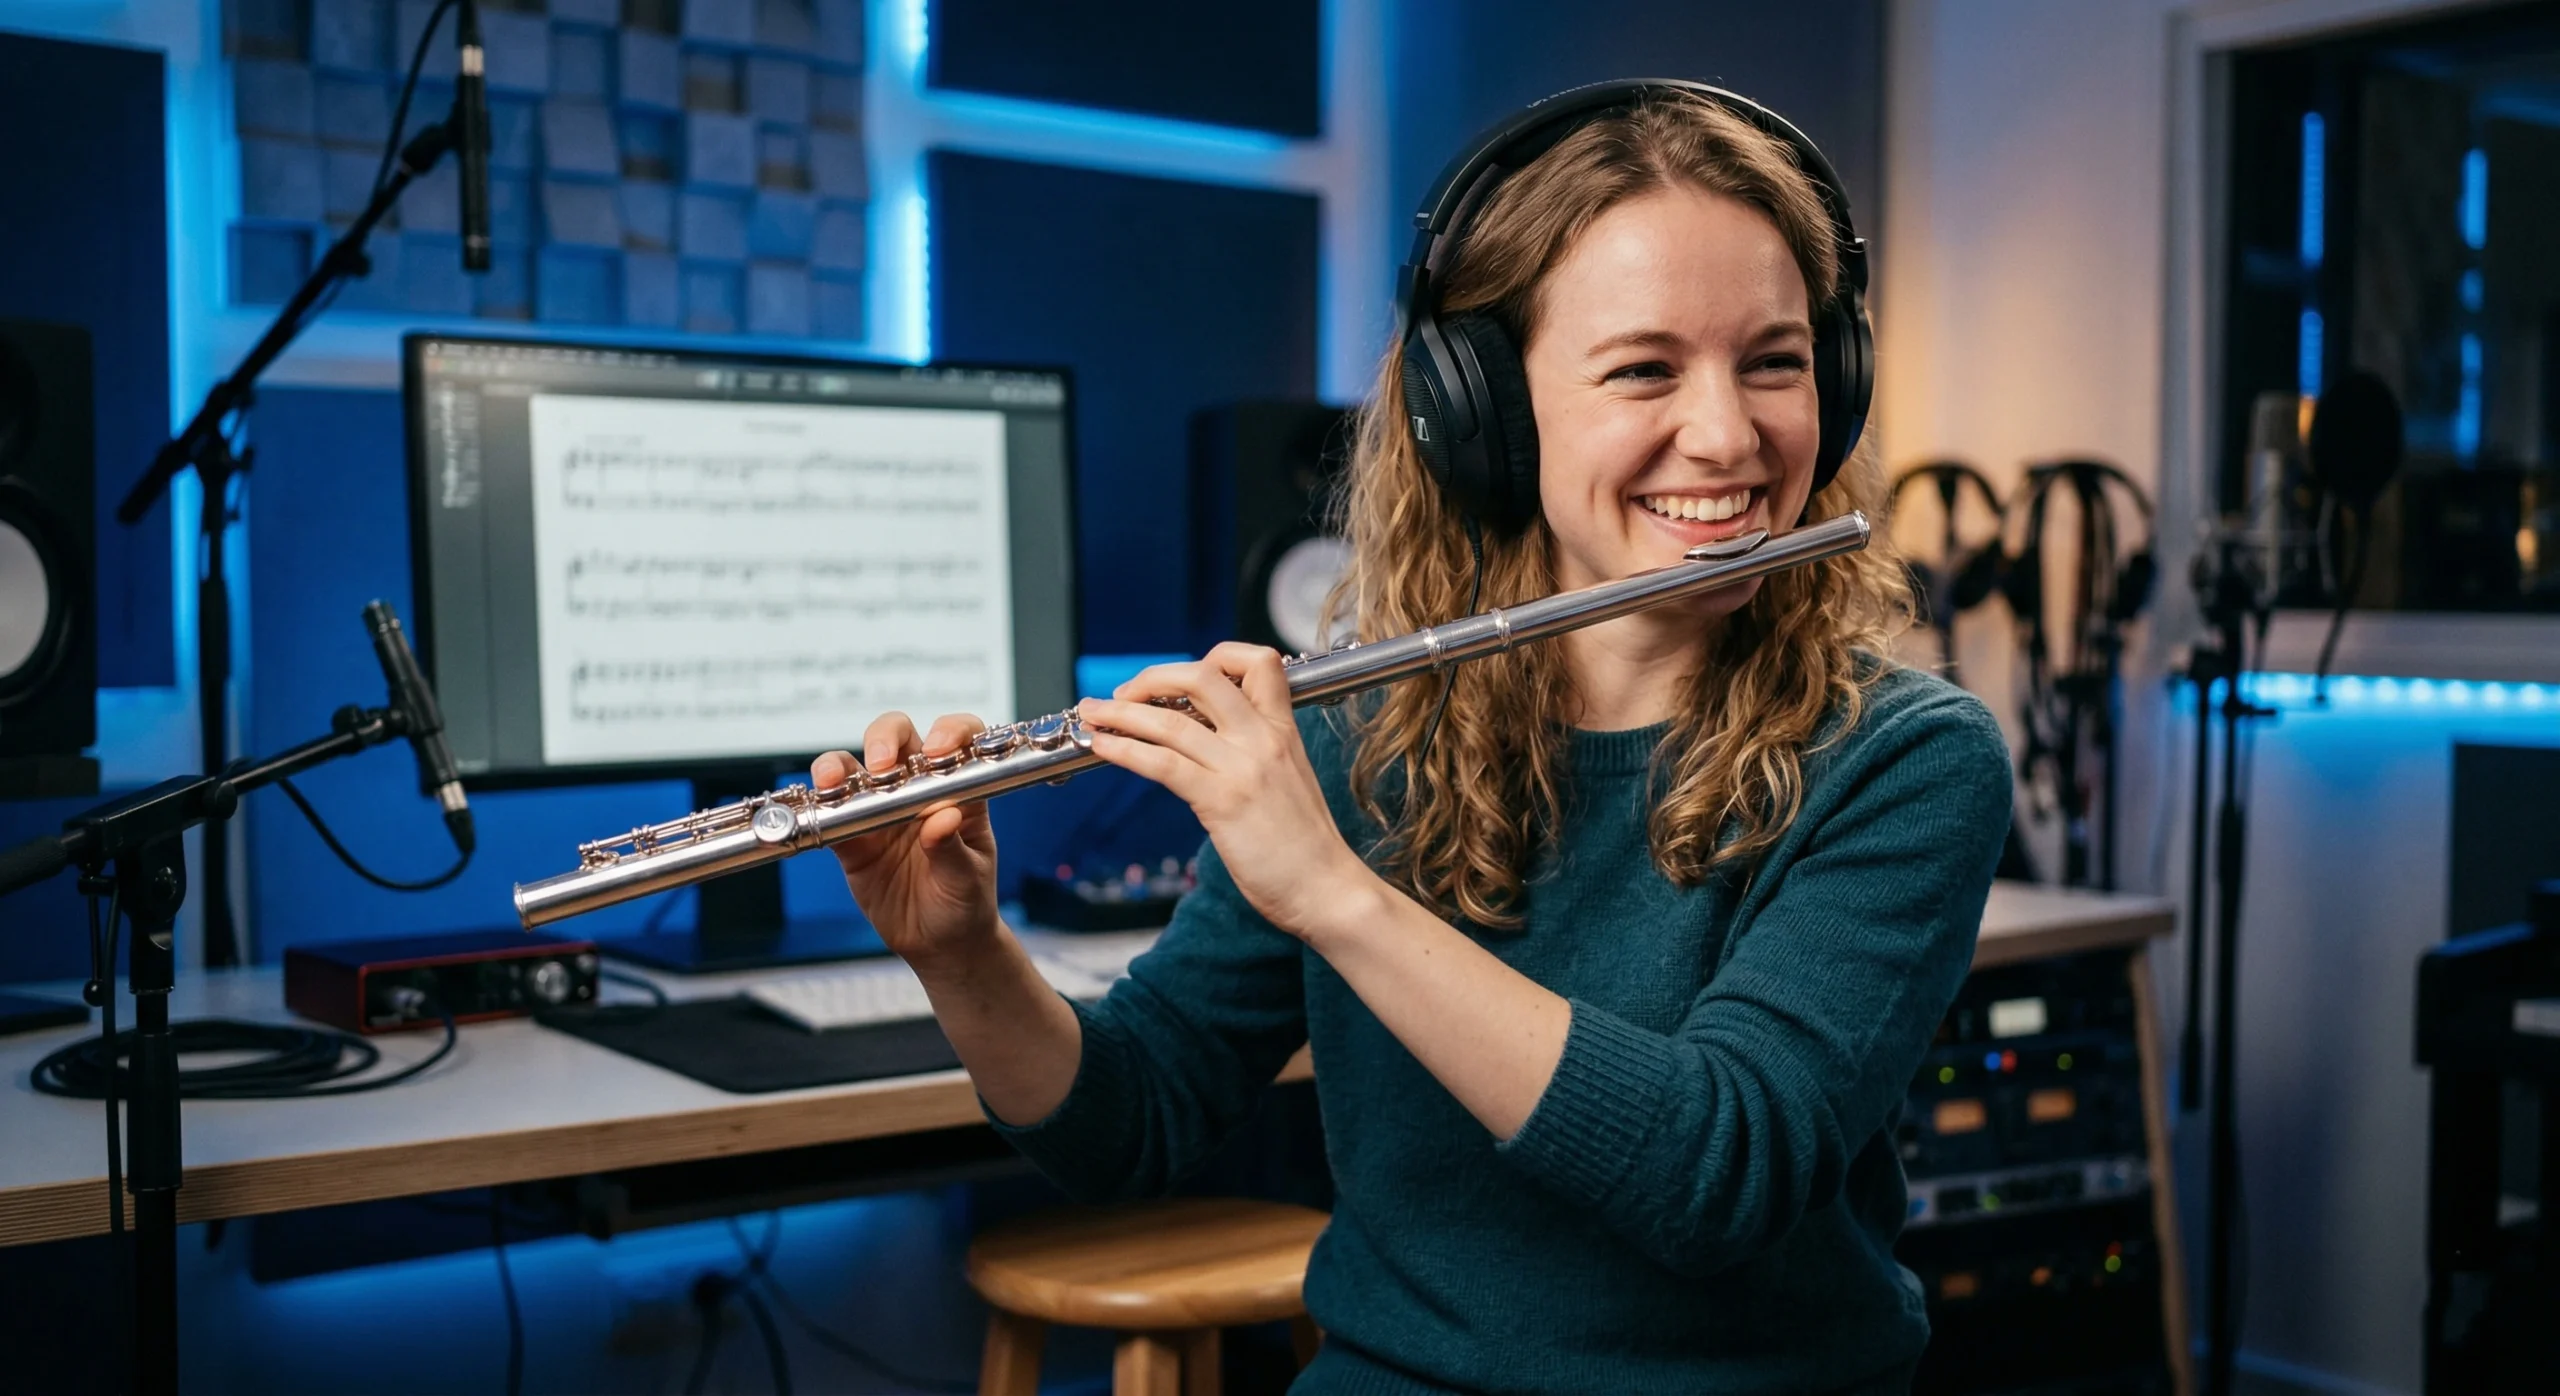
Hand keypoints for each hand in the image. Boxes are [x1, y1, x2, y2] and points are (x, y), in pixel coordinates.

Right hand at [814, 712, 1001, 973]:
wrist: (940, 945)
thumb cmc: (966, 903)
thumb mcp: (967, 879)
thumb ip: (953, 848)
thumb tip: (944, 817)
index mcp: (958, 791)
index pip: (959, 740)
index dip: (949, 732)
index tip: (938, 749)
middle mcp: (917, 791)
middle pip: (898, 739)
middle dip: (885, 738)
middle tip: (881, 764)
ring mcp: (881, 811)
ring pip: (854, 768)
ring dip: (838, 766)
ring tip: (833, 781)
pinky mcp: (853, 838)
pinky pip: (831, 814)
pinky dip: (820, 807)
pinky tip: (818, 809)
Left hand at [1077, 643, 1379, 940]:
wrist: (1328, 889)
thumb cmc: (1306, 846)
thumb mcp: (1288, 781)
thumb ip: (1255, 755)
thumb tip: (1209, 744)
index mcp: (1283, 730)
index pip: (1258, 661)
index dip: (1214, 657)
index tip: (1181, 679)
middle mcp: (1263, 738)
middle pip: (1203, 676)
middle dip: (1152, 677)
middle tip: (1124, 694)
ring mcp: (1243, 767)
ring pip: (1171, 719)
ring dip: (1121, 712)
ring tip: (1092, 714)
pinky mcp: (1222, 801)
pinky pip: (1163, 763)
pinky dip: (1125, 750)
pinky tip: (1104, 747)